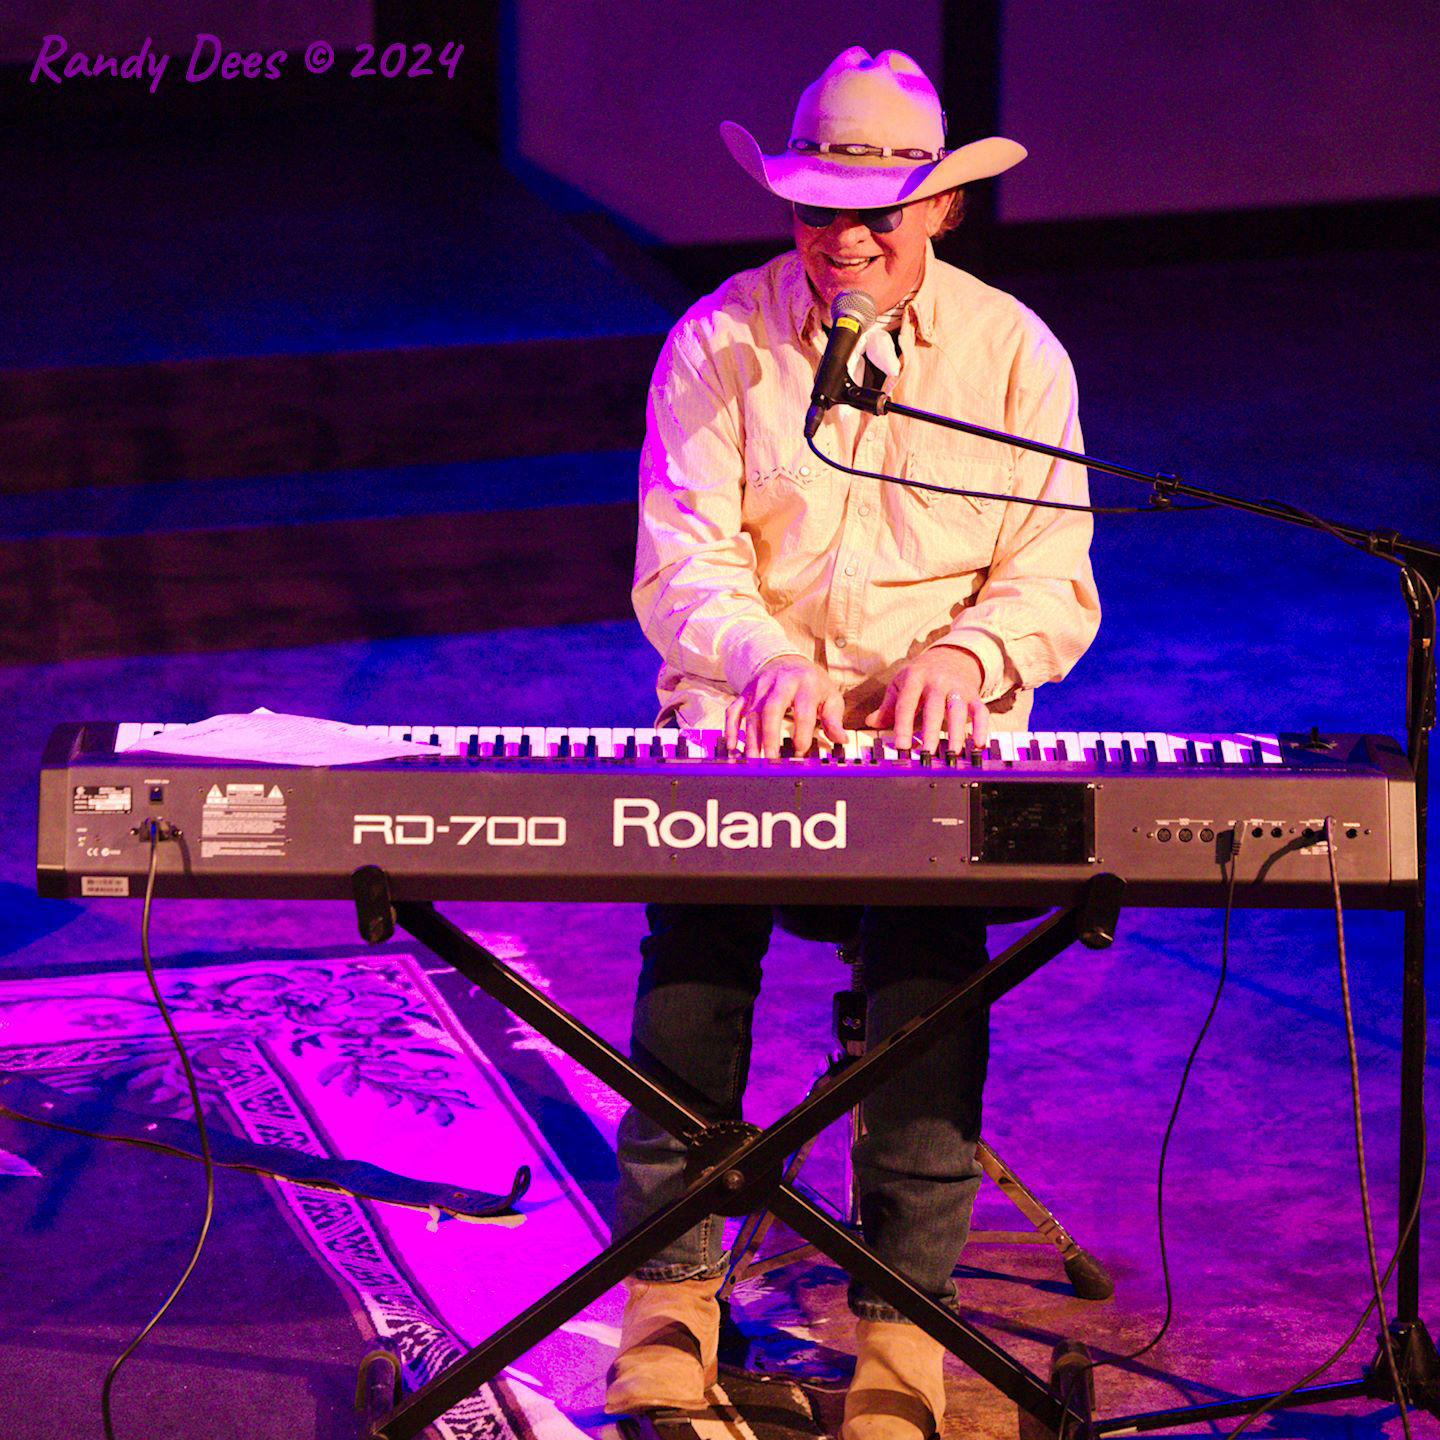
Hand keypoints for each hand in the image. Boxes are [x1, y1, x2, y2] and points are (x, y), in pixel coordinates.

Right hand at [724, 656, 846, 758]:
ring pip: (751, 713)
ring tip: (754, 760)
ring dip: (751, 738)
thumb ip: (834, 719)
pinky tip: (733, 746)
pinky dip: (731, 728)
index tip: (801, 751)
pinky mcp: (746, 692)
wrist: (787, 661)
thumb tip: (840, 739)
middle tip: (771, 759)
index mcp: (805, 683)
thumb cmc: (810, 683)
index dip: (802, 732)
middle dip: (770, 735)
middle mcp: (780, 682)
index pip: (802, 709)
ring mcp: (760, 686)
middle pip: (771, 709)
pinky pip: (734, 709)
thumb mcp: (829, 695)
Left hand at [864, 647, 989, 754]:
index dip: (903, 726)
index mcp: (915, 678)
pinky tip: (978, 744)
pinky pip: (981, 711)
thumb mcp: (900, 684)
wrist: (950, 656)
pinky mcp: (974, 695)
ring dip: (957, 733)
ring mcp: (957, 688)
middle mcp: (937, 681)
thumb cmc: (920, 675)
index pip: (907, 704)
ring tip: (953, 753)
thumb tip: (870, 723)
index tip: (901, 746)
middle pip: (934, 708)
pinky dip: (982, 728)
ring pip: (958, 710)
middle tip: (927, 753)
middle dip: (931, 731)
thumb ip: (887, 706)